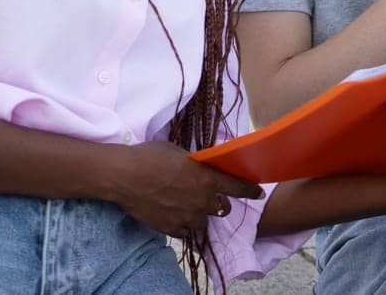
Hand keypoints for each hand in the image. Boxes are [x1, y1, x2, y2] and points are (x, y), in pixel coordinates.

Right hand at [107, 141, 262, 238]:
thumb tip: (200, 167)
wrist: (125, 176)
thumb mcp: (180, 153)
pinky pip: (186, 232)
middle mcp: (202, 200)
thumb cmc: (151, 156)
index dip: (251, 190)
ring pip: (204, 222)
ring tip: (190, 208)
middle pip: (222, 208)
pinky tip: (177, 217)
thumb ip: (196, 164)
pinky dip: (184, 225)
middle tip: (210, 197)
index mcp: (207, 179)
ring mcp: (187, 217)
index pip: (237, 187)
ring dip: (201, 215)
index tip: (259, 192)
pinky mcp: (171, 228)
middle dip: (220, 203)